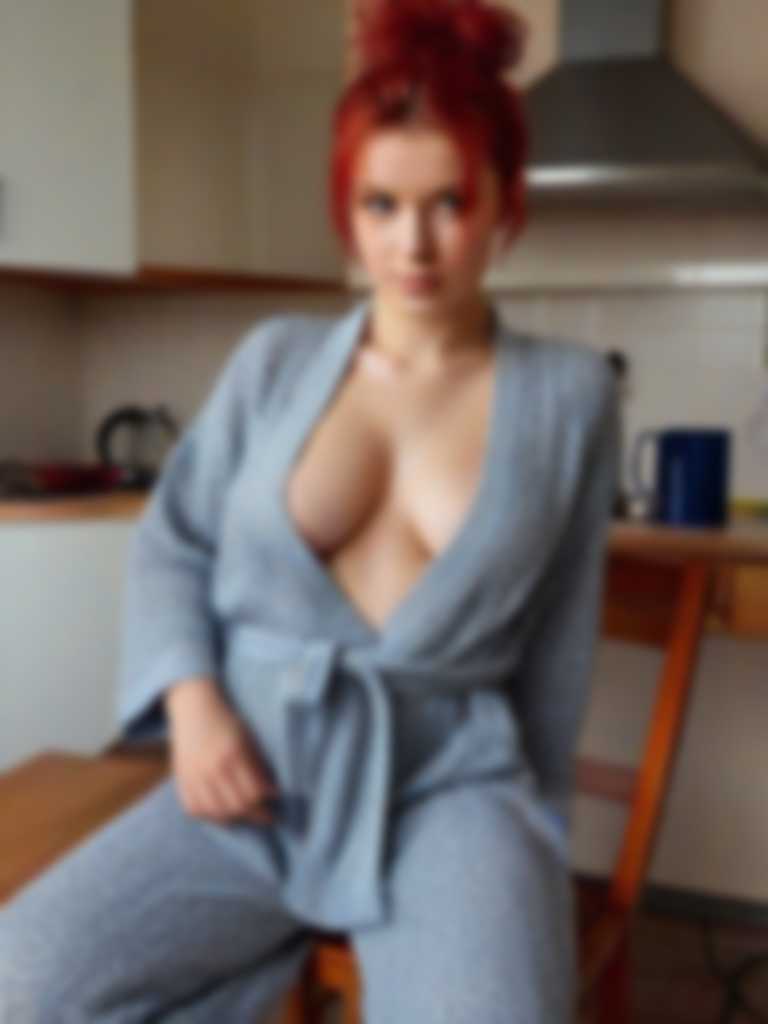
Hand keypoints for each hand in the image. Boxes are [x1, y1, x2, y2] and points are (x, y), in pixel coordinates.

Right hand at [165, 677, 278, 824]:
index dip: (268, 801)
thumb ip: (258, 765)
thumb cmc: (226, 722)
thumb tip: (271, 792)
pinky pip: (195, 810)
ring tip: (247, 815)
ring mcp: (194, 776)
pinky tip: (222, 812)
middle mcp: (212, 768)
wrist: (193, 709)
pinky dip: (210, 816)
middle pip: (237, 806)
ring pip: (217, 813)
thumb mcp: (248, 738)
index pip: (253, 792)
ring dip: (235, 818)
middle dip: (256, 815)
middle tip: (267, 816)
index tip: (276, 800)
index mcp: (233, 754)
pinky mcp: (181, 780)